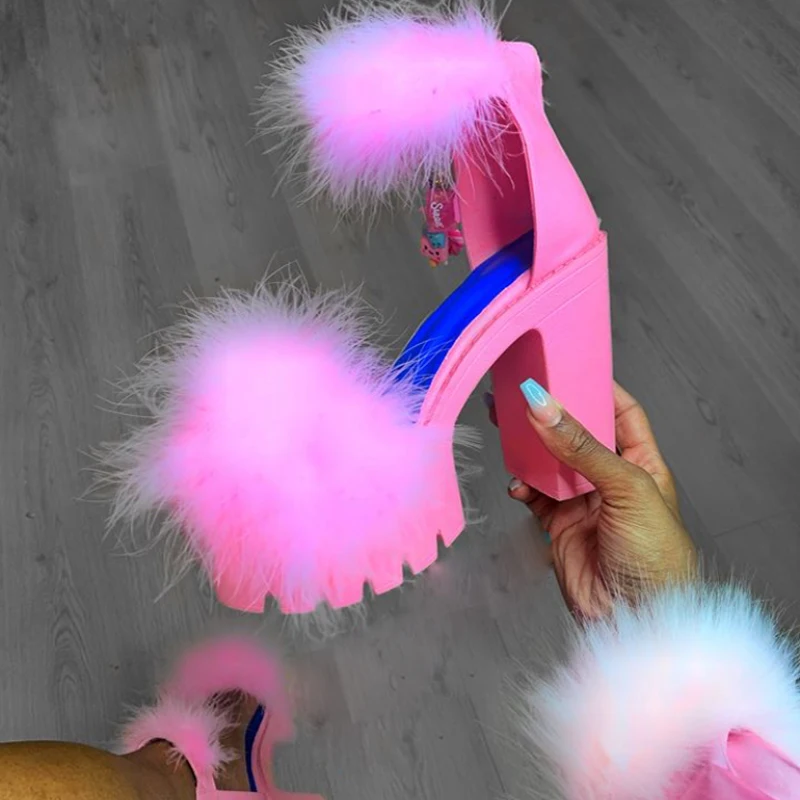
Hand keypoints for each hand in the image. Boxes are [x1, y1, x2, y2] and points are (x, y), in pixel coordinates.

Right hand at [488, 380, 697, 617]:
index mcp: (642, 462)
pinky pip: (535, 496)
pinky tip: (516, 484)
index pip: (619, 411)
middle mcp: (612, 478)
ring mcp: (584, 502)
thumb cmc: (657, 558)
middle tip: (519, 391)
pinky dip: (522, 487)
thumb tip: (544, 405)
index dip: (595, 386)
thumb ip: (581, 447)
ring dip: (529, 448)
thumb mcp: (626, 489)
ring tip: (504, 426)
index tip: (565, 364)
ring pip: (550, 462)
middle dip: (550, 414)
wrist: (639, 620)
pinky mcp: (561, 526)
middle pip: (576, 433)